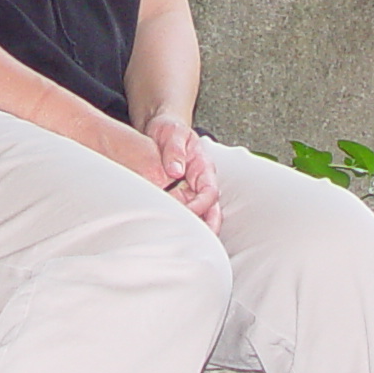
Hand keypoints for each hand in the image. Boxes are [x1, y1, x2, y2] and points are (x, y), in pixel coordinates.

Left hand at [145, 114, 222, 234]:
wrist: (161, 126)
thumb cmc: (169, 128)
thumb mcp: (172, 133)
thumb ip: (174, 150)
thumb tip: (176, 171)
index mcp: (203, 166)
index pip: (209, 191)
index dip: (202, 205)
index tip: (190, 212)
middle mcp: (200, 180)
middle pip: (211, 208)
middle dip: (209, 226)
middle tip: (201, 243)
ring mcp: (191, 188)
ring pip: (201, 213)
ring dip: (198, 229)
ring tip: (190, 246)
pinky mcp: (180, 193)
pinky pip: (185, 211)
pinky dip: (184, 223)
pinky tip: (175, 235)